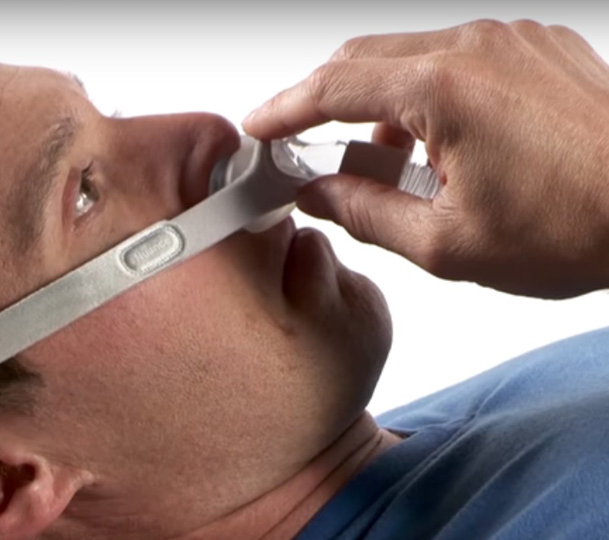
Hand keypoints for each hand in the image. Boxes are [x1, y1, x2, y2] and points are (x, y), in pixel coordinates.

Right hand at [243, 20, 608, 298]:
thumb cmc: (580, 225)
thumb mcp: (448, 244)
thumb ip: (365, 213)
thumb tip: (318, 195)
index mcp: (444, 89)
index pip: (331, 87)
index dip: (283, 110)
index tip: (258, 129)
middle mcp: (475, 47)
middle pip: (363, 61)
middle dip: (327, 106)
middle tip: (314, 156)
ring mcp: (510, 40)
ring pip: (410, 60)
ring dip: (385, 109)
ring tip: (401, 173)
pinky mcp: (536, 47)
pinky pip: (459, 59)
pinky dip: (432, 98)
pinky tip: (449, 150)